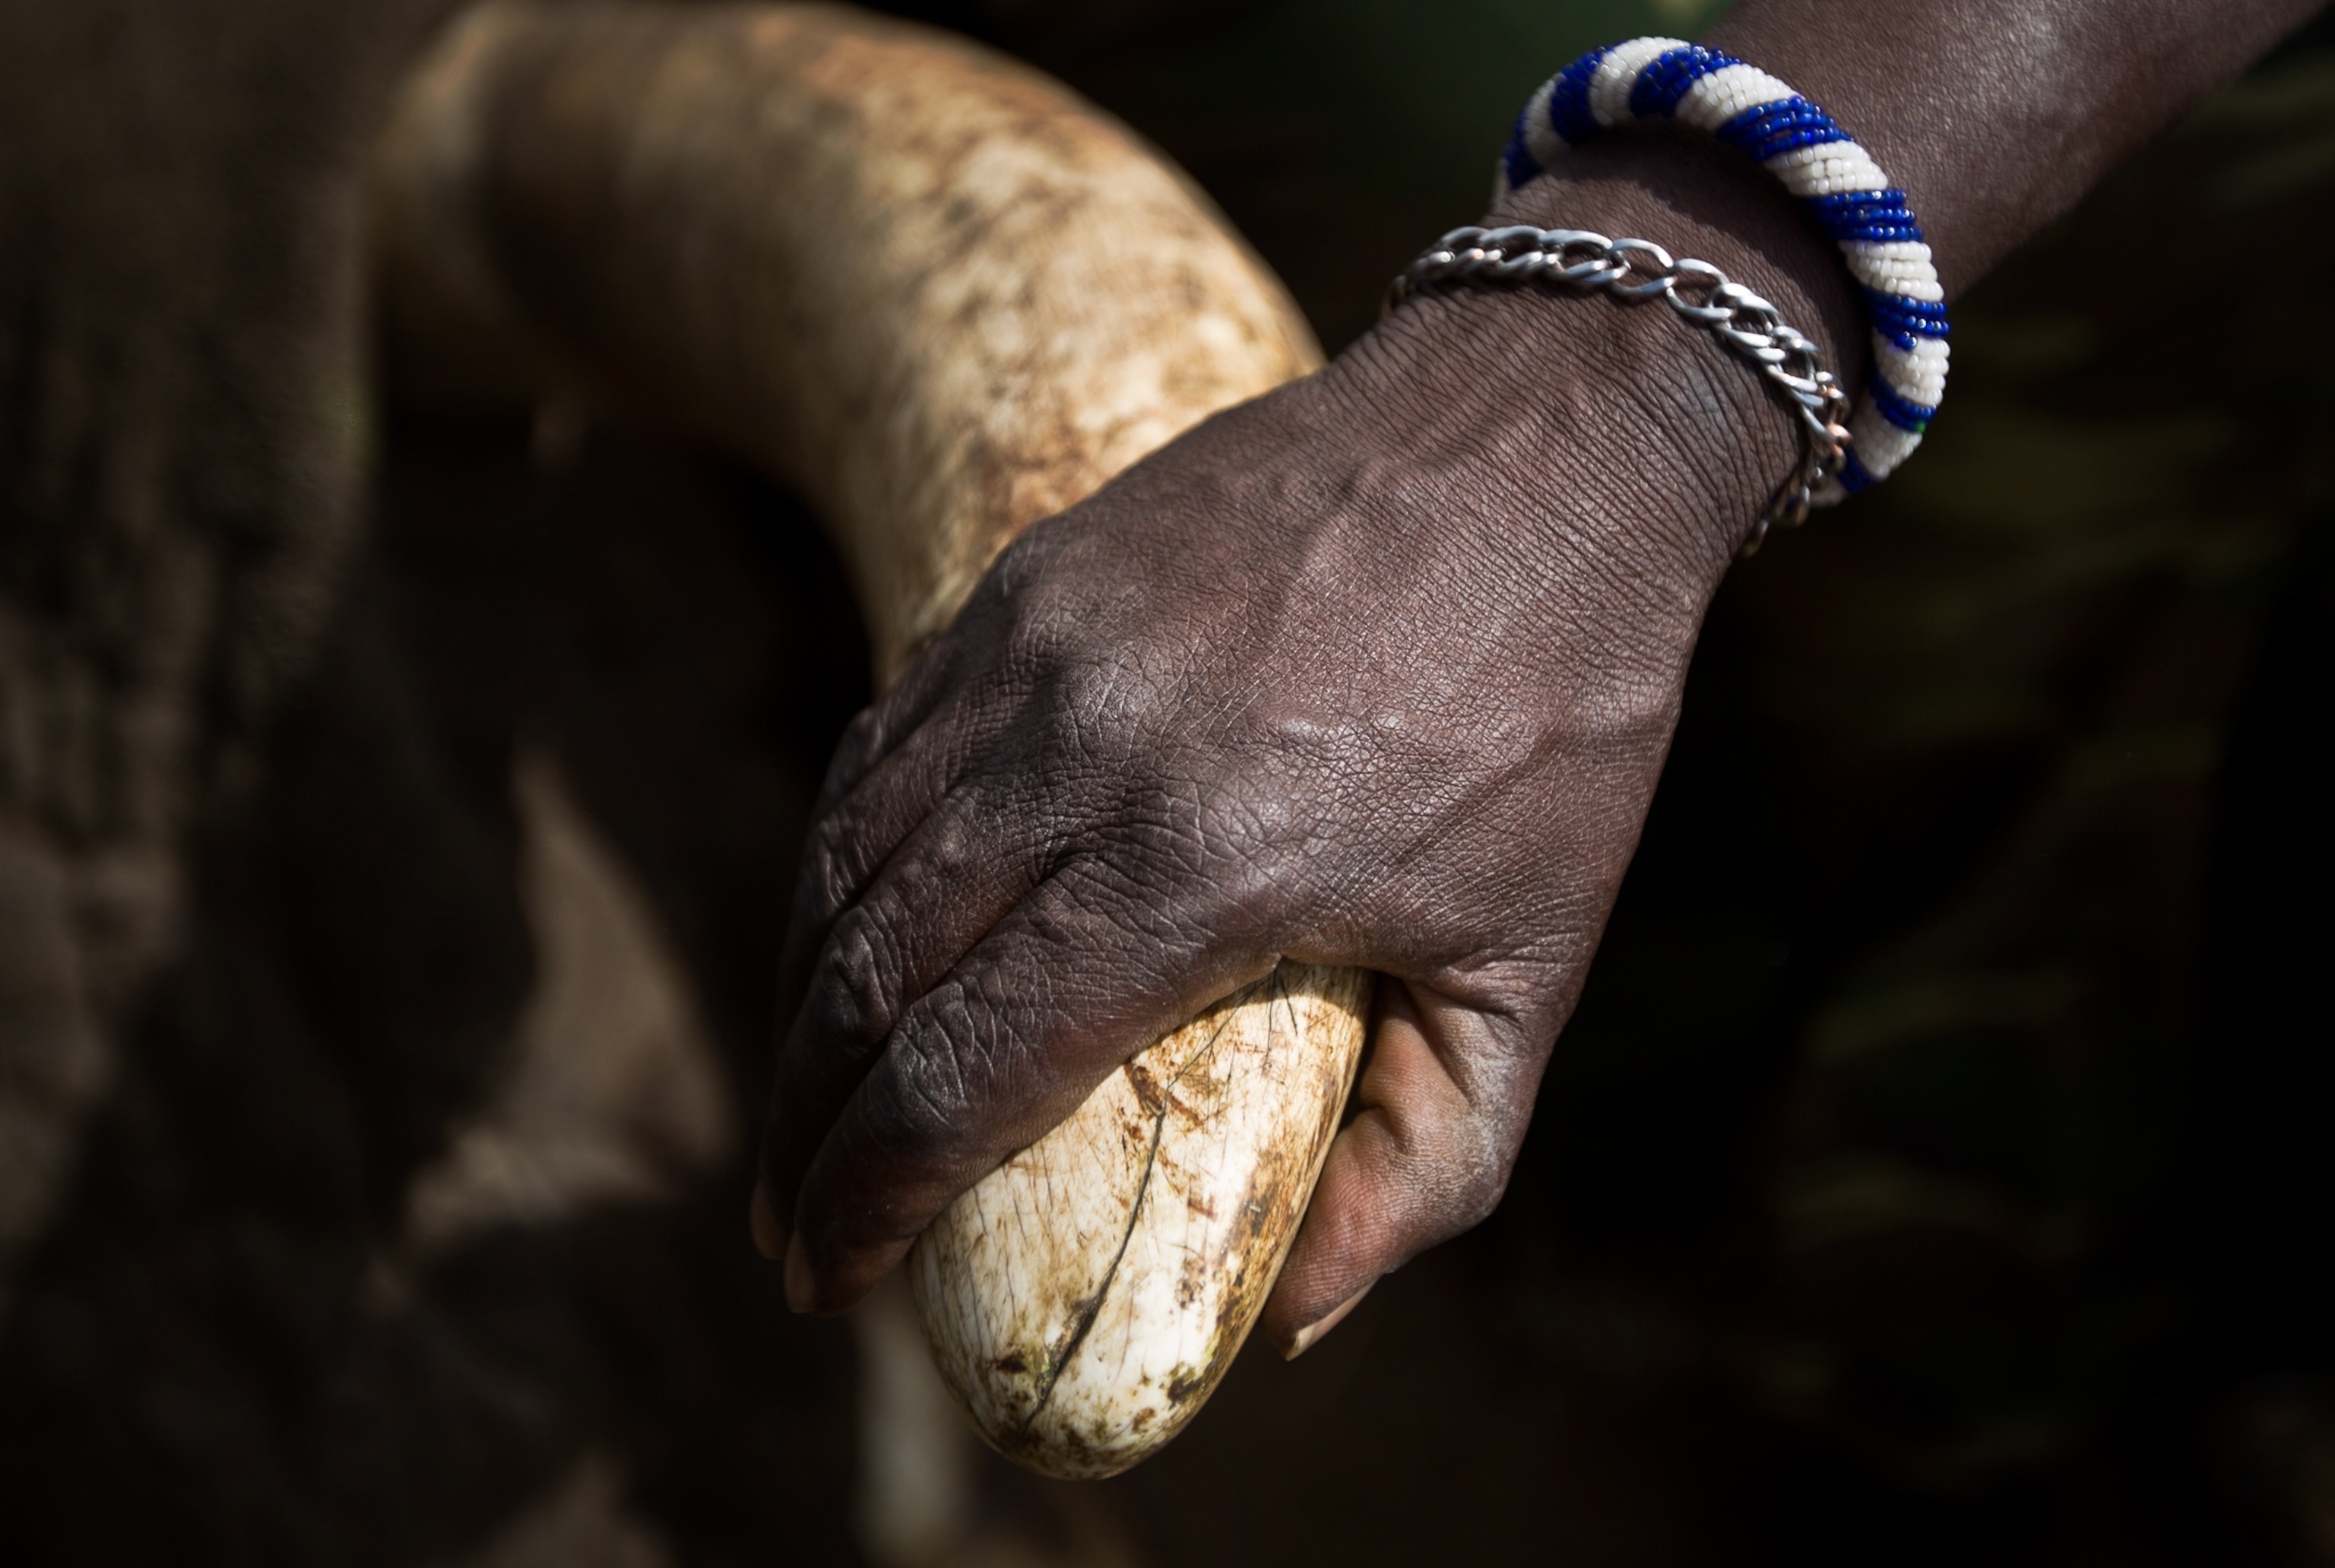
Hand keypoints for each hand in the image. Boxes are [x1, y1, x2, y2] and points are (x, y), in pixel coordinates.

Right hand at [755, 143, 1856, 1345]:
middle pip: (869, 974)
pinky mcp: (1028, 581)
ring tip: (796, 1103)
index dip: (871, 1197)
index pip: (965, 1068)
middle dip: (800, 1127)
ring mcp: (1039, 649)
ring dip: (797, 1001)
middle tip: (786, 1228)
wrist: (1547, 439)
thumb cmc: (1563, 715)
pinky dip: (839, 863)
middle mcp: (1086, 750)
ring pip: (848, 857)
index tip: (830, 1279)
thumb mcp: (1537, 969)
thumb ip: (1431, 1167)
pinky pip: (883, 747)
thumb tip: (1291, 1324)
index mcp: (1208, 863)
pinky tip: (845, 934)